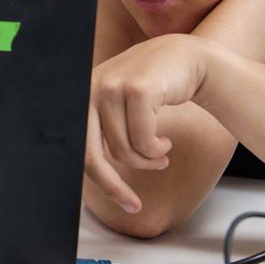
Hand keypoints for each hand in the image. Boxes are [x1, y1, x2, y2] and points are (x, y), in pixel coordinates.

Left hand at [84, 35, 208, 213]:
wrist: (186, 59)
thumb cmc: (153, 88)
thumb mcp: (119, 106)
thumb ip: (103, 130)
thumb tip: (91, 174)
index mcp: (82, 95)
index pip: (77, 149)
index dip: (96, 180)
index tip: (117, 202)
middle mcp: (91, 89)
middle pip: (91, 156)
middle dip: (113, 186)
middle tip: (133, 204)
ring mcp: (112, 87)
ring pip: (125, 152)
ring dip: (148, 160)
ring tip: (160, 150)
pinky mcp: (136, 90)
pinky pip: (145, 141)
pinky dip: (158, 149)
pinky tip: (165, 139)